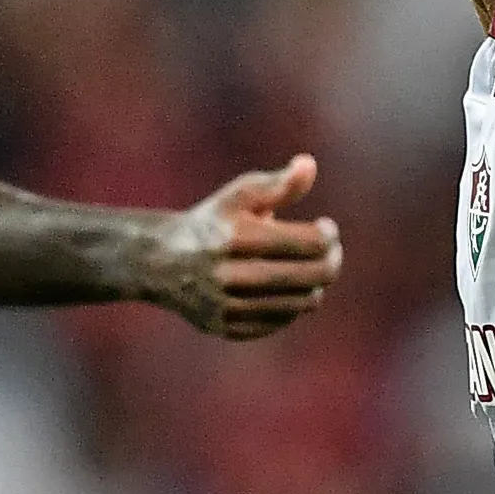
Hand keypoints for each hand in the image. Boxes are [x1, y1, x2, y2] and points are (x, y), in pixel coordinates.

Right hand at [145, 153, 341, 338]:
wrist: (162, 262)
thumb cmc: (212, 221)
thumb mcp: (240, 195)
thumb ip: (279, 183)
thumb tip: (310, 164)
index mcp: (237, 237)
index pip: (311, 243)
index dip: (328, 235)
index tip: (326, 228)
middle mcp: (230, 275)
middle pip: (312, 276)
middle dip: (332, 261)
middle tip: (332, 252)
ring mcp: (229, 306)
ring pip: (302, 303)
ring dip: (315, 285)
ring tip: (310, 269)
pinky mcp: (228, 328)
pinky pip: (281, 321)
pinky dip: (291, 305)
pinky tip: (286, 288)